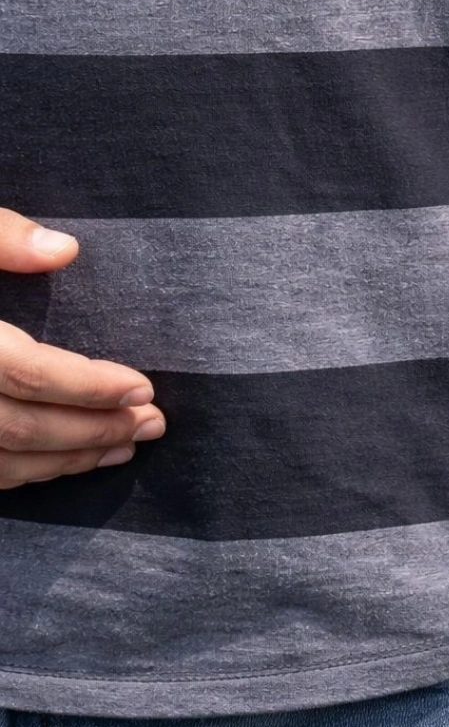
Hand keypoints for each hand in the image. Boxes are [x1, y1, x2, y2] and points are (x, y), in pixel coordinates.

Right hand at [0, 208, 164, 485]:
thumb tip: (65, 251)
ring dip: (66, 461)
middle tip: (153, 424)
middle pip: (18, 428)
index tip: (143, 386)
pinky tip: (61, 464)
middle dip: (92, 430)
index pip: (22, 372)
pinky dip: (21, 475)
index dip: (86, 385)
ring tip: (126, 446)